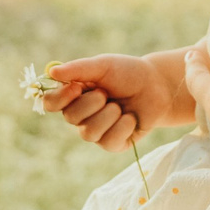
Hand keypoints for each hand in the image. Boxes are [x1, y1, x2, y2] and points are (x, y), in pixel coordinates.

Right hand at [38, 53, 185, 154]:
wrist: (158, 87)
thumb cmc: (128, 73)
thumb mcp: (103, 65)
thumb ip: (78, 69)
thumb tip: (51, 72)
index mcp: (73, 94)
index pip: (51, 103)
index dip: (59, 98)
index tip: (76, 87)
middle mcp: (81, 115)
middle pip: (70, 118)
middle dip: (91, 103)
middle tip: (107, 93)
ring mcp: (97, 131)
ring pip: (88, 133)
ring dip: (108, 115)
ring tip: (120, 106)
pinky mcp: (113, 144)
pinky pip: (108, 142)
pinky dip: (122, 127)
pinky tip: (131, 118)